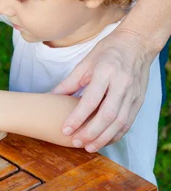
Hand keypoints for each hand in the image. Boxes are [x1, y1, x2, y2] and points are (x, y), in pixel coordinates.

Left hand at [51, 28, 155, 151]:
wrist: (137, 43)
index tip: (65, 129)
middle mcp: (122, 84)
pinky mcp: (139, 100)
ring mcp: (133, 93)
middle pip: (107, 115)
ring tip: (88, 147)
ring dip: (104, 138)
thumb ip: (69, 83)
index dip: (77, 118)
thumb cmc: (107, 51)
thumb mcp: (85, 63)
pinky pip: (128, 122)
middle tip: (76, 142)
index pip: (91, 100)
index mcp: (105, 72)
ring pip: (120, 122)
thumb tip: (50, 97)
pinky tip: (104, 140)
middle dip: (91, 132)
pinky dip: (116, 134)